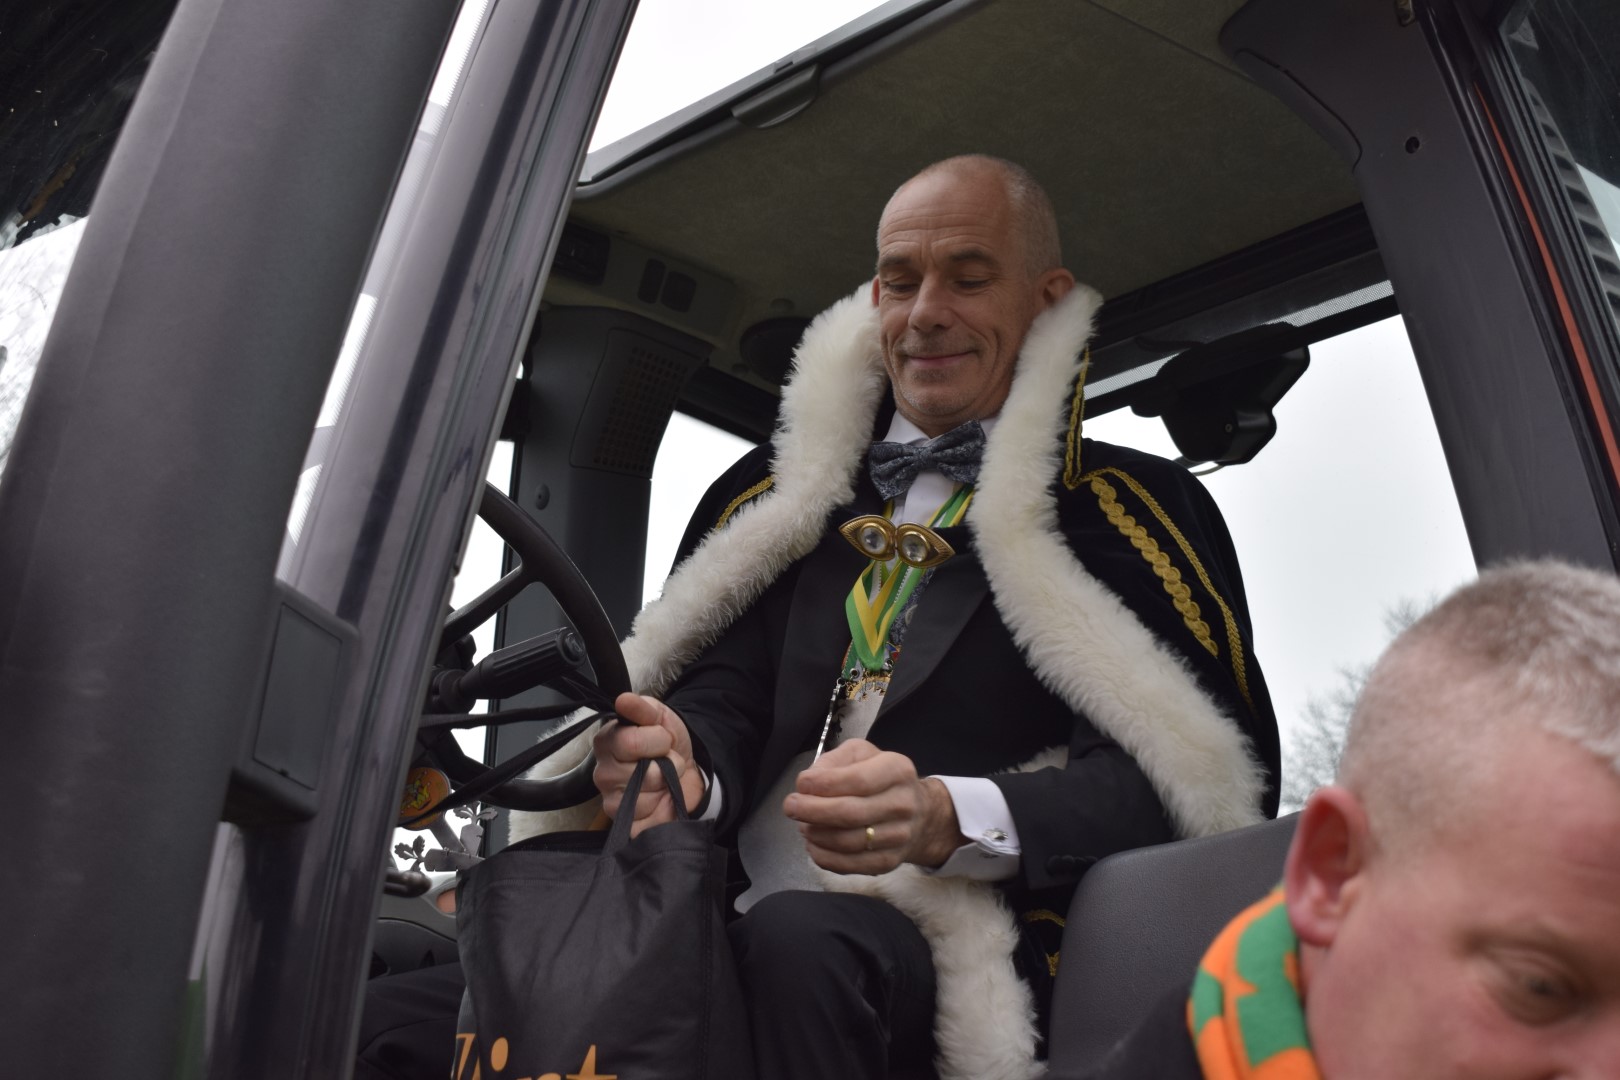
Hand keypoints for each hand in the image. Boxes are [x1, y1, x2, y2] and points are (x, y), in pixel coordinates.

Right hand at [591, 692, 706, 836]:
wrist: (688, 771)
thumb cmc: (668, 744)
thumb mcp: (660, 718)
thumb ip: (643, 708)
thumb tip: (624, 700)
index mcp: (606, 743)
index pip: (631, 742)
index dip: (658, 740)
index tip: (663, 739)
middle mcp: (603, 774)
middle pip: (643, 772)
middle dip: (667, 764)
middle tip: (665, 761)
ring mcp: (612, 802)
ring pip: (648, 797)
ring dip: (667, 787)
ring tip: (665, 780)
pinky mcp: (626, 825)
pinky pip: (647, 821)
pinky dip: (663, 810)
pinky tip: (661, 800)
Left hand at [784, 739, 962, 873]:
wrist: (920, 814)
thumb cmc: (881, 779)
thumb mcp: (862, 754)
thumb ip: (834, 761)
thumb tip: (809, 783)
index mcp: (897, 770)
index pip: (857, 780)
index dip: (823, 784)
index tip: (801, 784)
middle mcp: (903, 804)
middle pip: (850, 813)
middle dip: (812, 811)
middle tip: (791, 806)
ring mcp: (899, 836)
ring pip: (847, 842)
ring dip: (816, 834)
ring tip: (802, 824)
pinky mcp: (889, 862)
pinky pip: (850, 865)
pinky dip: (824, 856)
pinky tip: (813, 844)